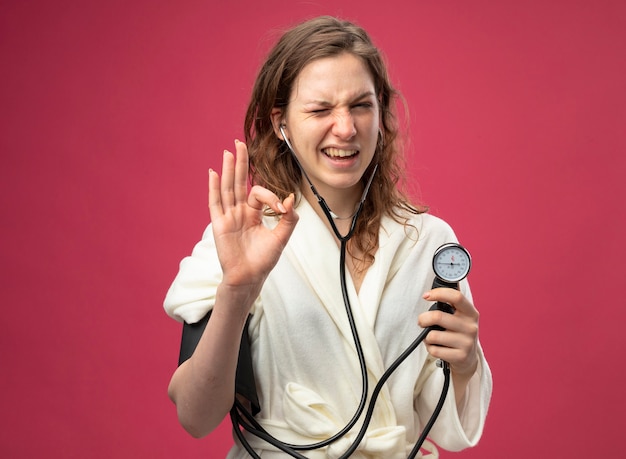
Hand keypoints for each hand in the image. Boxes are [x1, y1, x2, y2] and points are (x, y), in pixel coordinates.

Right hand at [208, 140, 298, 292]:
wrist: (249, 278)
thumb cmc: (263, 260)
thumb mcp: (281, 238)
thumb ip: (288, 219)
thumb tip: (289, 198)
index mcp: (252, 214)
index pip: (258, 193)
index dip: (270, 195)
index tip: (280, 207)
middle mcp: (239, 212)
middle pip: (238, 182)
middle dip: (240, 163)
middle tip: (240, 142)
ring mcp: (228, 217)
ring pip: (227, 189)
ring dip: (228, 170)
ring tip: (228, 151)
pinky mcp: (219, 225)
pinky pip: (216, 204)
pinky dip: (214, 188)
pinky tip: (214, 173)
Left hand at [418, 288, 478, 381]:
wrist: (468, 359)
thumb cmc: (460, 333)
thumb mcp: (461, 316)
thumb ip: (452, 301)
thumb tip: (442, 280)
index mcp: (471, 312)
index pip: (456, 297)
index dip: (438, 293)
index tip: (426, 295)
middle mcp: (471, 326)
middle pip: (438, 316)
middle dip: (423, 319)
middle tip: (422, 322)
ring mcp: (467, 342)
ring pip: (433, 335)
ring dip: (426, 336)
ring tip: (432, 337)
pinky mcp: (460, 356)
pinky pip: (434, 349)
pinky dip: (430, 348)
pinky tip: (437, 347)